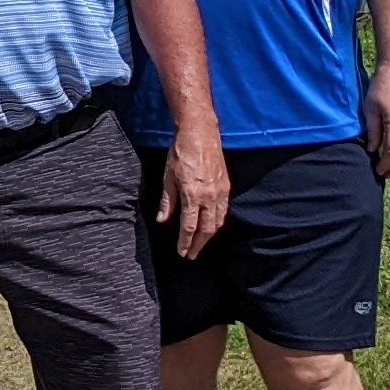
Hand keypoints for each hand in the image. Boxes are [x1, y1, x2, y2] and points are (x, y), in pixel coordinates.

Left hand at [157, 123, 228, 259]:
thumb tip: (163, 220)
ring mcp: (220, 192)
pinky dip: (218, 222)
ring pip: (218, 221)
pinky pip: (224, 210)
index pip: (189, 227)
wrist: (200, 135)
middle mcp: (209, 197)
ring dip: (209, 236)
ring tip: (201, 244)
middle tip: (192, 255)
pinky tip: (212, 225)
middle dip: (199, 244)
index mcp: (192, 195)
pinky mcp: (226, 186)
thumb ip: (167, 201)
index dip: (185, 242)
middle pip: (206, 229)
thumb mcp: (168, 177)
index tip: (182, 252)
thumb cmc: (180, 154)